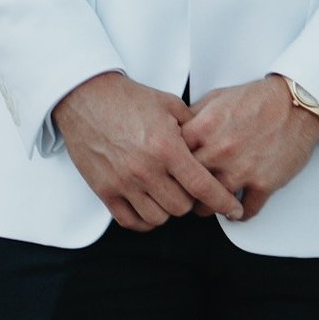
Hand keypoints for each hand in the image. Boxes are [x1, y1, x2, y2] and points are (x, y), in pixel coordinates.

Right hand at [53, 72, 244, 231]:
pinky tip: (149, 207)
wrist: (86, 98)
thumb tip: (211, 143)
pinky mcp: (104, 190)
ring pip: (158, 218)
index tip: (231, 208)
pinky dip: (143, 220)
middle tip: (190, 190)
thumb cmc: (127, 99)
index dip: (222, 201)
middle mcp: (146, 170)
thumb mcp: (170, 105)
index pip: (202, 186)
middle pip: (181, 207)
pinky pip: (129, 221)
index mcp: (167, 148)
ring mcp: (123, 183)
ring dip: (168, 210)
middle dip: (191, 201)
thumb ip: (194, 127)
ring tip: (168, 195)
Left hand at [181, 77, 318, 222]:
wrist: (296, 103)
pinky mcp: (264, 184)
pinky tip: (236, 210)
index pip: (171, 158)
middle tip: (186, 193)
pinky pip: (246, 212)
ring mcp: (242, 170)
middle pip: (186, 186)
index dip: (169, 167)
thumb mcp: (217, 98)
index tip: (172, 173)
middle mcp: (219, 151)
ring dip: (209, 207)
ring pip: (211, 206)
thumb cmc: (259, 99)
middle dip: (184, 192)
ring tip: (210, 203)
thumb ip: (193, 117)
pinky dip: (240, 214)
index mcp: (204, 129)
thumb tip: (174, 132)